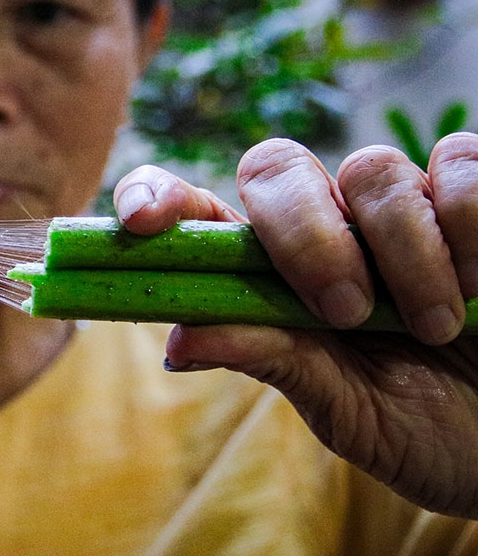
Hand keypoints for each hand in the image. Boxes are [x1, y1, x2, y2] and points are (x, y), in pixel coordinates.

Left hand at [113, 135, 477, 517]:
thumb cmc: (422, 428)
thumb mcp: (343, 408)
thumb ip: (272, 360)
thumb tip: (177, 342)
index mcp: (270, 275)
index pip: (195, 209)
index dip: (157, 195)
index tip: (141, 222)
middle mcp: (326, 226)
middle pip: (274, 166)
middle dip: (303, 234)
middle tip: (348, 313)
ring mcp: (399, 207)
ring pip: (370, 167)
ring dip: (405, 252)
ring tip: (437, 327)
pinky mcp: (473, 195)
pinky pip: (461, 158)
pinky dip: (471, 221)